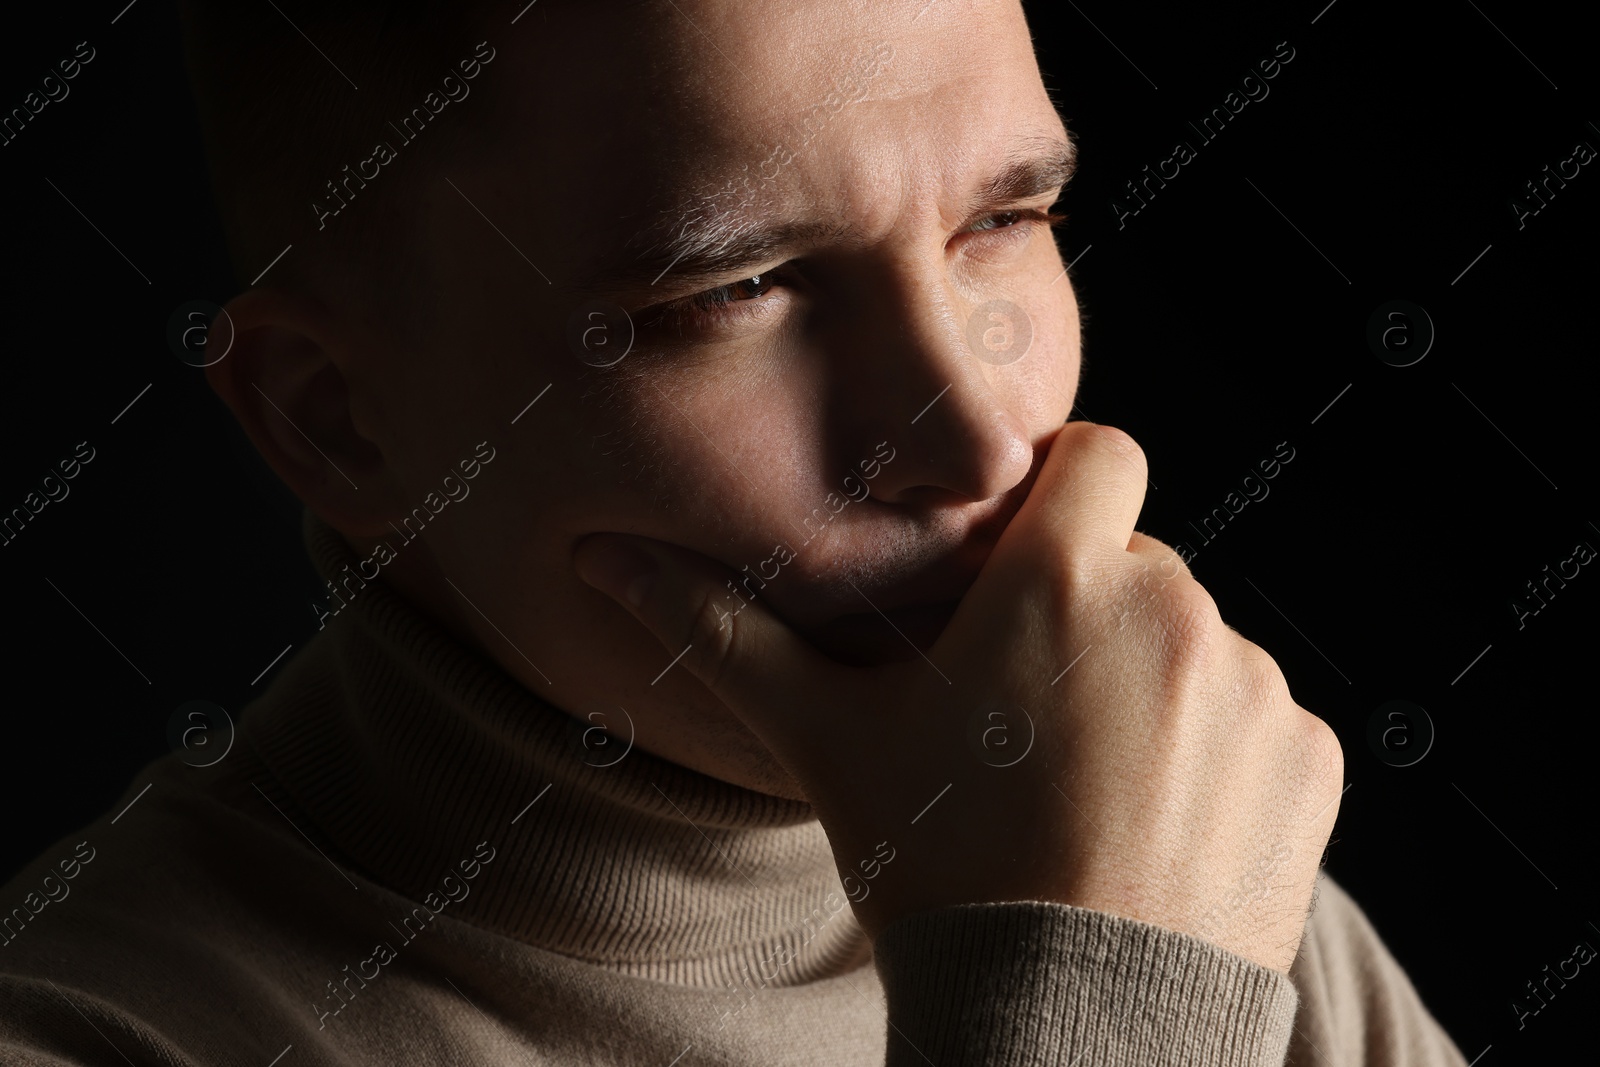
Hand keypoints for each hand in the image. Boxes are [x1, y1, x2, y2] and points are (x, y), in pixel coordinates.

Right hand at [573, 421, 1343, 973]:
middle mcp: (1173, 611)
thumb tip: (603, 559)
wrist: (1067, 1030)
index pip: (1100, 452)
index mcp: (1060, 579)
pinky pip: (1263, 720)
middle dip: (1091, 611)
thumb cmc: (938, 872)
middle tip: (1028, 710)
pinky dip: (1221, 754)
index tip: (1024, 560)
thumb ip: (724, 633)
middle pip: (1138, 562)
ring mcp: (1252, 688)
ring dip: (1154, 685)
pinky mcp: (1308, 762)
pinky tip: (1155, 823)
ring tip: (1088, 783)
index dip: (1062, 492)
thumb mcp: (827, 742)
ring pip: (1200, 644)